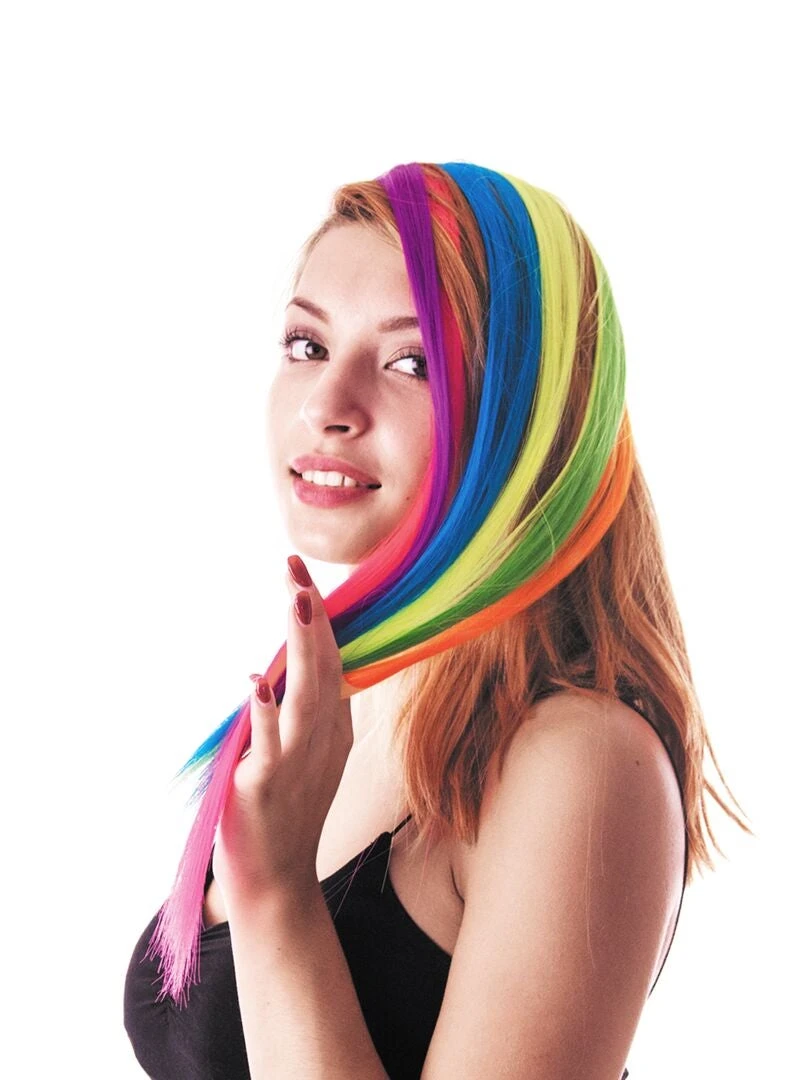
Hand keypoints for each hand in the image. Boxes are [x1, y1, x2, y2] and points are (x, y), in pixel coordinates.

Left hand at [212, 556, 353, 910]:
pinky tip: (258, 683)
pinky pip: (270, 743)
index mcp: (335, 726)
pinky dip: (266, 712)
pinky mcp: (268, 785)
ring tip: (296, 603)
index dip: (320, 616)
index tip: (302, 575)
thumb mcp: (310, 754)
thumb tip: (288, 666)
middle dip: (311, 614)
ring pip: (305, 693)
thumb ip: (306, 710)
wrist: (278, 881)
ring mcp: (298, 760)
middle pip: (323, 665)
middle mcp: (323, 737)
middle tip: (296, 568)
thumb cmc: (288, 812)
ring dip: (302, 647)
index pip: (332, 658)